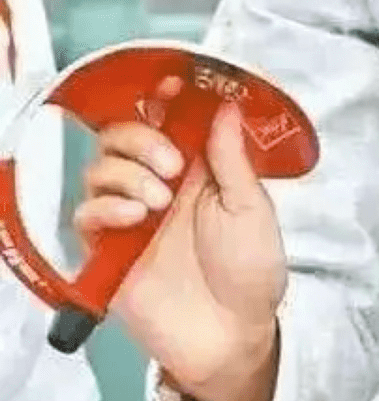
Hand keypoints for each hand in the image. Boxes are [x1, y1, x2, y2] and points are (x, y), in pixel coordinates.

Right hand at [73, 77, 285, 398]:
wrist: (231, 336)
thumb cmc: (250, 270)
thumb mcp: (251, 206)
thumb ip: (232, 157)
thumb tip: (225, 105)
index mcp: (199, 166)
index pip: (171, 120)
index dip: (166, 97)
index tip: (170, 84)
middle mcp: (161, 183)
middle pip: (125, 134)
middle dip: (141, 138)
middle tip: (169, 164)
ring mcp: (133, 215)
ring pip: (101, 168)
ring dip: (127, 173)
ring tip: (157, 201)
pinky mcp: (110, 250)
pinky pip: (86, 214)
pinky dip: (106, 206)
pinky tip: (133, 217)